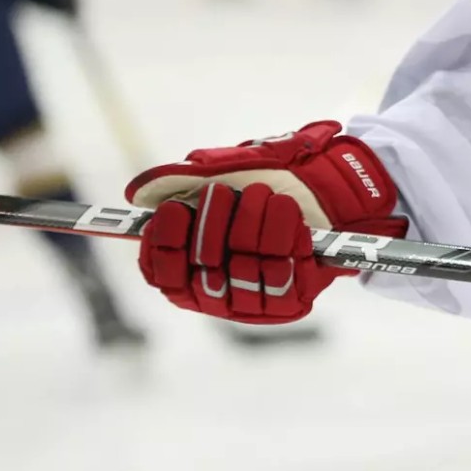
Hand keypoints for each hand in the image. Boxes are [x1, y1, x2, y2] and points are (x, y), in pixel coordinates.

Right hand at [125, 121, 407, 323]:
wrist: (332, 185)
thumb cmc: (270, 179)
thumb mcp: (225, 170)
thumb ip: (180, 180)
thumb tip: (138, 191)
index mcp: (192, 268)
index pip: (162, 272)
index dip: (165, 244)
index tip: (174, 211)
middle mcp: (219, 292)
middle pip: (202, 269)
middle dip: (213, 224)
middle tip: (225, 193)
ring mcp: (255, 300)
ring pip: (242, 270)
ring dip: (252, 225)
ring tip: (264, 196)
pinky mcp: (292, 301)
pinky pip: (281, 276)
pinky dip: (283, 238)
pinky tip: (290, 216)